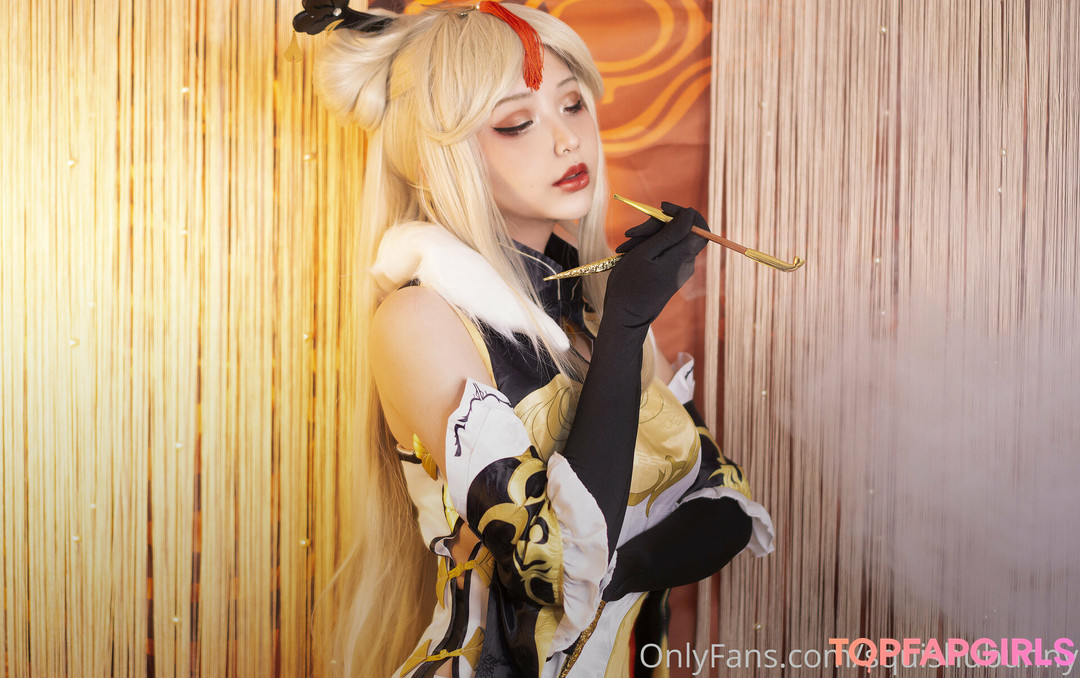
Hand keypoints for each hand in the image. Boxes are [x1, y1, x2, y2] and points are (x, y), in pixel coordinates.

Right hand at [603, 202, 708, 328]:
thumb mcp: (647, 252)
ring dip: (646, 237)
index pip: (698, 225)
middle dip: (654, 226)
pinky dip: (646, 248)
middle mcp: (686, 262)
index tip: (661, 209)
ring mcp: (678, 268)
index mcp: (683, 256)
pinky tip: (629, 252)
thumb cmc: (631, 284)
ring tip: (625, 247)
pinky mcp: (669, 273)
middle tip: (632, 234)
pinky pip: (663, 252)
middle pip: (679, 230)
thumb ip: (671, 232)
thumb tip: (690, 214)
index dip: (682, 213)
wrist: (624, 316)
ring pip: (667, 240)